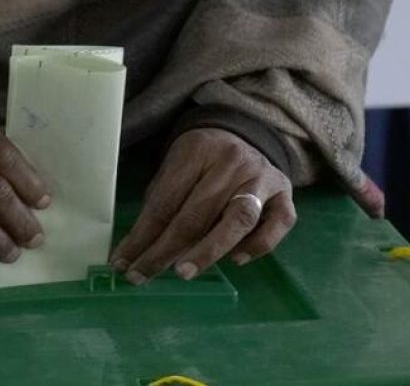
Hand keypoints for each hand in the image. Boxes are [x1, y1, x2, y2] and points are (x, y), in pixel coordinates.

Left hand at [109, 128, 294, 284]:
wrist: (243, 134)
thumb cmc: (202, 160)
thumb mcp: (176, 167)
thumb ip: (162, 202)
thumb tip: (138, 249)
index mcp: (198, 149)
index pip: (166, 199)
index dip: (143, 235)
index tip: (124, 263)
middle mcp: (233, 161)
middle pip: (197, 211)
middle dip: (167, 248)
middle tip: (144, 274)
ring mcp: (262, 177)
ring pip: (238, 218)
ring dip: (209, 249)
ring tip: (183, 271)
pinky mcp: (285, 194)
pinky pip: (279, 223)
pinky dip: (258, 245)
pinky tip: (236, 260)